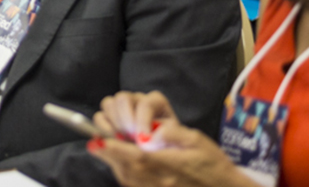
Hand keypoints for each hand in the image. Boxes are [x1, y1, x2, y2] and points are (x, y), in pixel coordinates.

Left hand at [90, 122, 245, 186]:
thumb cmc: (213, 163)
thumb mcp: (197, 141)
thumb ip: (173, 133)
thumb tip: (153, 128)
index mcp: (170, 166)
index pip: (138, 157)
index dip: (116, 149)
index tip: (100, 140)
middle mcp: (161, 182)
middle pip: (127, 169)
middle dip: (108, 155)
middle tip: (94, 142)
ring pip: (128, 179)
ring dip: (113, 164)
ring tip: (103, 149)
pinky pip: (134, 185)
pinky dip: (124, 174)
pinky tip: (120, 163)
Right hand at [94, 91, 176, 142]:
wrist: (166, 156)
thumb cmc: (175, 147)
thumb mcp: (182, 141)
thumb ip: (171, 136)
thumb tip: (150, 139)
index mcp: (156, 102)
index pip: (145, 104)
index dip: (142, 122)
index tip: (143, 140)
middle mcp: (136, 101)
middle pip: (122, 98)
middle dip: (125, 120)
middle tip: (131, 138)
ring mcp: (121, 109)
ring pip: (108, 104)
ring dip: (114, 124)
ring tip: (124, 141)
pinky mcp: (109, 120)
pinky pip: (99, 118)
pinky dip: (103, 130)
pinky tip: (114, 142)